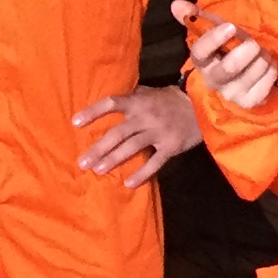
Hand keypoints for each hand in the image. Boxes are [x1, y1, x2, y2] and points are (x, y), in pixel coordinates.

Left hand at [73, 84, 202, 187]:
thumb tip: (109, 103)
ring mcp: (158, 132)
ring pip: (131, 148)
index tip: (75, 123)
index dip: (92, 112)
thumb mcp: (150, 93)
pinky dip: (142, 173)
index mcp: (138, 101)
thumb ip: (131, 98)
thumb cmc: (170, 99)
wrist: (201, 106)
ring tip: (98, 171)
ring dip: (113, 160)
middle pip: (117, 133)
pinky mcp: (170, 146)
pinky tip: (129, 184)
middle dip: (98, 148)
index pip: (111, 103)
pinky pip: (154, 162)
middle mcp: (145, 117)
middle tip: (82, 162)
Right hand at [169, 0, 276, 111]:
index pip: (200, 53)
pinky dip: (269, 72)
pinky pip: (265, 84)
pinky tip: (266, 67)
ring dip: (261, 58)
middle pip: (228, 68)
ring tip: (260, 54)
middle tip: (253, 43)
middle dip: (245, 51)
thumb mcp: (215, 29)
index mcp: (202, 62)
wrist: (245, 73)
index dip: (214, 40)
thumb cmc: (228, 47)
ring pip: (252, 73)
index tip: (230, 27)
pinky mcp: (250, 101)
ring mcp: (232, 93)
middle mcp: (213, 81)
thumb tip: (176, 4)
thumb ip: (195, 17)